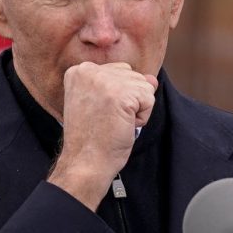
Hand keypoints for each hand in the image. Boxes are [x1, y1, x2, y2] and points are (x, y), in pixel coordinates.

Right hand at [47, 62, 157, 210]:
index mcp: (80, 71)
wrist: (85, 163)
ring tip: (114, 122)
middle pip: (132, 76)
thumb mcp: (103, 103)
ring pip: (143, 86)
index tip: (98, 112)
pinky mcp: (123, 94)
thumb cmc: (93, 138)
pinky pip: (149, 99)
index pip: (119, 71)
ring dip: (135, 108)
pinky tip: (122, 126)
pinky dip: (142, 117)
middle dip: (128, 100)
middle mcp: (90, 70)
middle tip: (107, 119)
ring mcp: (106, 80)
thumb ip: (126, 84)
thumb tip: (152, 79)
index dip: (116, 96)